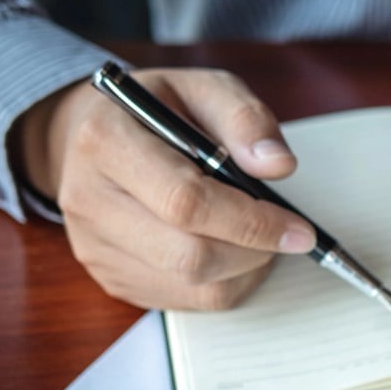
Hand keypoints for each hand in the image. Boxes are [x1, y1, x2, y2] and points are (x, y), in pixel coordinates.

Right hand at [15, 67, 314, 309]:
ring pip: (194, 286)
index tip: (300, 229)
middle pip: (189, 256)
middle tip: (287, 234)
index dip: (252, 222)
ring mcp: (97, 248)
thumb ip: (244, 119)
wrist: (92, 136)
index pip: (186, 202)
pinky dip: (228, 281)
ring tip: (258, 234)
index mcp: (107, 143)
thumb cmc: (156, 111)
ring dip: (247, 268)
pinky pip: (188, 300)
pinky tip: (233, 250)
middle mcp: (90, 202)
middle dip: (255, 250)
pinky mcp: (114, 278)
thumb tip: (278, 165)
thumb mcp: (202, 89)